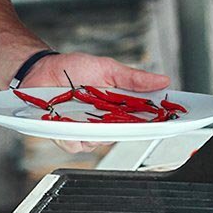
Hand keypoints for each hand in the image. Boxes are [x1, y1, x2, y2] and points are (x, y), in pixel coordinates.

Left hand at [21, 52, 170, 154]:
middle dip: (124, 128)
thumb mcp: (107, 68)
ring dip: (94, 130)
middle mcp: (104, 122)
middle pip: (123, 135)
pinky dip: (72, 134)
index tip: (171, 121)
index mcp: (118, 107)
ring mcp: (85, 130)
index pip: (143, 120)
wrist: (41, 70)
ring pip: (98, 143)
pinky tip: (67, 121)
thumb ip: (133, 78)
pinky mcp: (65, 135)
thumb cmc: (73, 69)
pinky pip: (74, 144)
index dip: (157, 123)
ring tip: (86, 112)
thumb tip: (162, 80)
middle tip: (120, 115)